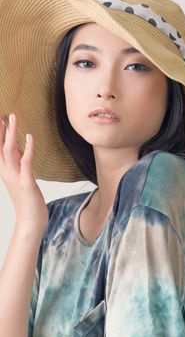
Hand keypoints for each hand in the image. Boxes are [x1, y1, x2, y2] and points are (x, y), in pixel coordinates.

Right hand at [0, 114, 47, 232]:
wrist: (30, 222)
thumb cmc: (27, 201)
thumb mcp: (22, 178)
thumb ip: (20, 163)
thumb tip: (21, 147)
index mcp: (6, 172)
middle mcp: (7, 173)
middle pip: (0, 147)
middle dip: (0, 130)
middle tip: (2, 114)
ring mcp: (15, 177)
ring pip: (9, 151)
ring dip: (10, 134)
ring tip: (12, 118)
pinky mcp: (26, 183)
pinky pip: (26, 162)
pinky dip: (28, 148)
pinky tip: (30, 137)